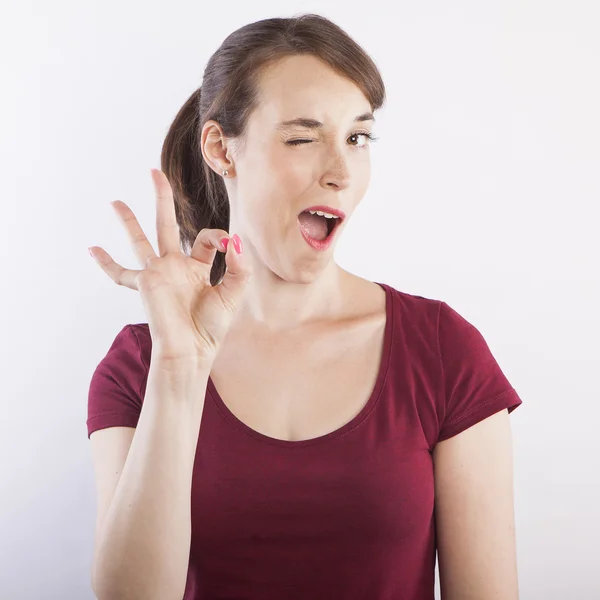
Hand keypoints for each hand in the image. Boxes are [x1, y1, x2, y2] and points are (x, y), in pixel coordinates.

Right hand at [88, 168, 251, 367]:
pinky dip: (106, 263)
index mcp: (198, 267)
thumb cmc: (212, 327)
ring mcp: (158, 273)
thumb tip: (236, 238)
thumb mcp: (234, 293)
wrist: (192, 349)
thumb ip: (239, 266)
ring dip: (128, 220)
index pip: (208, 238)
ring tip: (115, 202)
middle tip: (154, 173)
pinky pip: (120, 273)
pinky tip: (92, 249)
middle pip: (167, 224)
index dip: (220, 236)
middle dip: (162, 198)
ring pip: (140, 239)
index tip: (230, 245)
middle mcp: (176, 266)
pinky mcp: (145, 283)